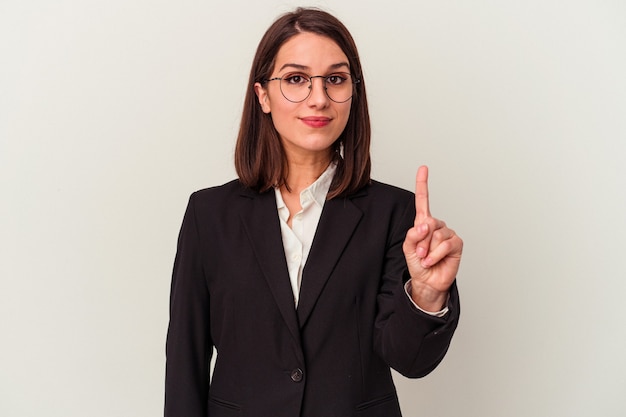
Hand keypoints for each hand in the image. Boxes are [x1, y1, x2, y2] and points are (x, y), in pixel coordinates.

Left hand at [402, 166, 462, 310]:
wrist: (427, 281)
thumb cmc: (418, 263)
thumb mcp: (408, 248)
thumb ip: (412, 234)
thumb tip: (425, 224)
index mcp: (423, 223)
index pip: (423, 201)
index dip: (423, 184)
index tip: (423, 168)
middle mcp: (436, 225)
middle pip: (427, 223)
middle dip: (420, 241)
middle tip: (419, 253)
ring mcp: (448, 233)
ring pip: (436, 235)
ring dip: (427, 250)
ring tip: (427, 259)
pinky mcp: (456, 243)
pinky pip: (445, 244)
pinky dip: (436, 255)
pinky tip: (433, 261)